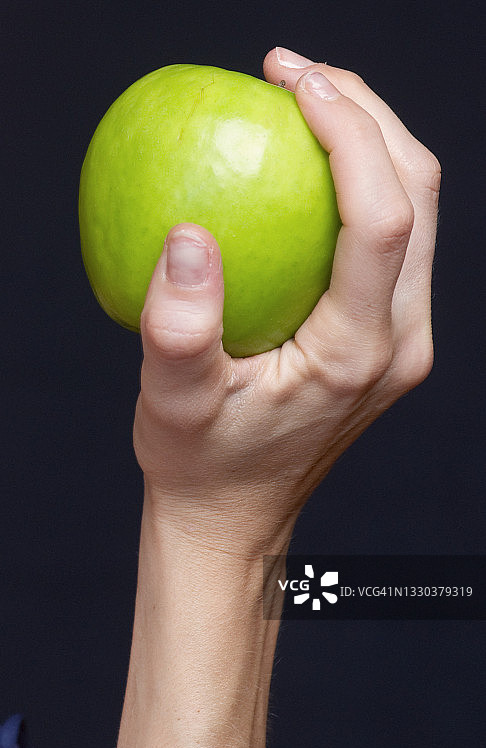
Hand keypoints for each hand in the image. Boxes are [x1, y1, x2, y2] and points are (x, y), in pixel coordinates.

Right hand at [133, 47, 439, 558]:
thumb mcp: (172, 404)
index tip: (293, 82)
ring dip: (370, 141)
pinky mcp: (387, 336)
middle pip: (421, 195)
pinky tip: (304, 168)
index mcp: (359, 355)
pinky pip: (391, 238)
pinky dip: (359, 183)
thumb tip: (187, 234)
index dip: (350, 133)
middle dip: (368, 114)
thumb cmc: (203, 465)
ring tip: (303, 100)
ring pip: (417, 211)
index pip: (384, 218)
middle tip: (293, 73)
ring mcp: (403, 339)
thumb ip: (179, 328)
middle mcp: (400, 342)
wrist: (237, 514)